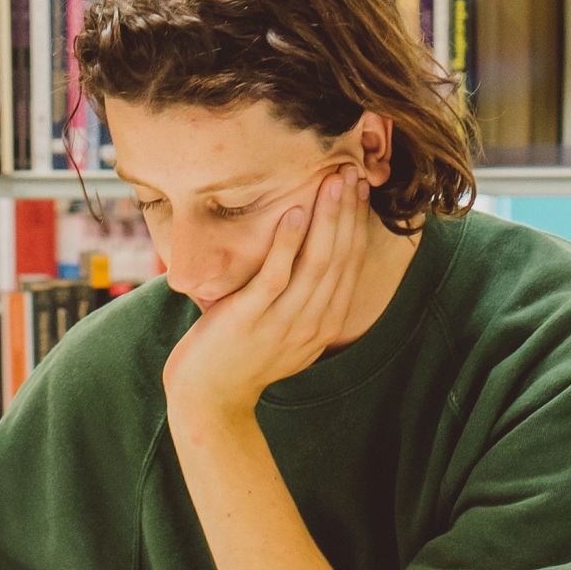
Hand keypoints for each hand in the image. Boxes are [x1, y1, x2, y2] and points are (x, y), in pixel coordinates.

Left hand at [163, 165, 374, 424]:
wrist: (209, 398)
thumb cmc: (243, 355)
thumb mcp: (287, 329)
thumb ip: (305, 298)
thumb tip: (313, 251)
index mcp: (326, 323)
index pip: (351, 264)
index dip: (358, 223)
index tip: (361, 187)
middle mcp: (313, 323)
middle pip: (340, 258)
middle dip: (348, 211)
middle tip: (352, 170)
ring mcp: (284, 322)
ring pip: (317, 262)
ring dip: (327, 218)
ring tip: (333, 181)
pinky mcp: (252, 318)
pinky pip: (276, 274)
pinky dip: (288, 241)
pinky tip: (295, 211)